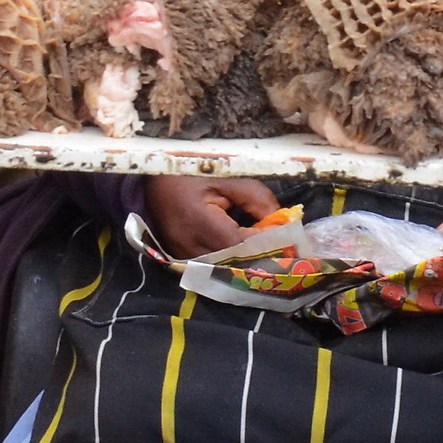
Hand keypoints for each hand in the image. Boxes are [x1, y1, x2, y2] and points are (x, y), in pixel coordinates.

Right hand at [143, 175, 280, 257]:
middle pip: (233, 264)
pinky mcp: (180, 259)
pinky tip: (246, 257)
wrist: (153, 177)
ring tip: (269, 255)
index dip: (266, 246)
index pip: (240, 245)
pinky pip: (211, 268)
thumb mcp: (226, 176)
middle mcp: (188, 246)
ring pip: (222, 270)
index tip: (290, 243)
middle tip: (285, 254)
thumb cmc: (190, 171)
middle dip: (260, 259)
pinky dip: (230, 263)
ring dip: (246, 264)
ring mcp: (182, 256)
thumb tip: (281, 222)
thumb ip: (255, 198)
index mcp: (198, 222)